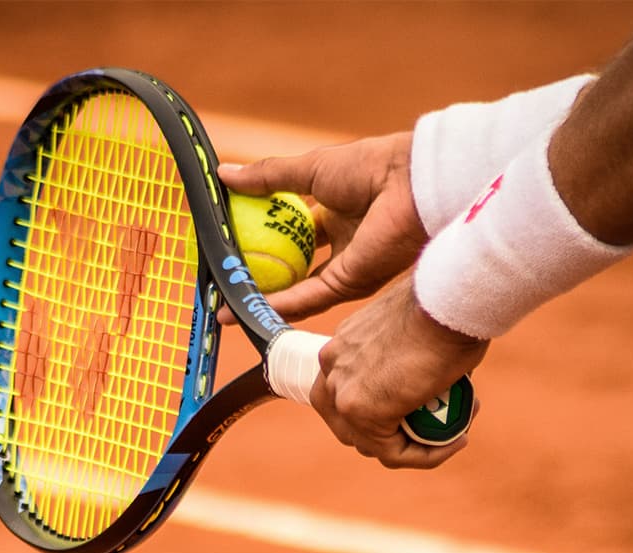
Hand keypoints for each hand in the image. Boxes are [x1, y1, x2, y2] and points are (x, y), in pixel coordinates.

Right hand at [218, 132, 428, 322]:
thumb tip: (223, 175)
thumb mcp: (308, 168)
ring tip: (225, 305)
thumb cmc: (368, 167)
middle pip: (292, 266)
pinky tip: (248, 306)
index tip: (229, 242)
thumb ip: (267, 177)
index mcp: (334, 212)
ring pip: (296, 289)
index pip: (290, 232)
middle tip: (224, 279)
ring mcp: (345, 266)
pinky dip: (277, 304)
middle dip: (259, 275)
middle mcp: (341, 243)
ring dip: (262, 298)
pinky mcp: (349, 284)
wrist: (408, 184)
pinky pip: (307, 298)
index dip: (260, 237)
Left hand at [311, 277, 487, 468]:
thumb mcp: (417, 328)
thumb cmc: (445, 305)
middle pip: (349, 423)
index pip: (346, 392)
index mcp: (342, 344)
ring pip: (371, 444)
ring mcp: (341, 390)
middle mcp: (332, 366)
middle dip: (391, 433)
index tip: (423, 408)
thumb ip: (408, 354)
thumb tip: (430, 377)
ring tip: (454, 432)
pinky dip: (426, 455)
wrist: (446, 299)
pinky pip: (393, 453)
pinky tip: (456, 441)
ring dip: (414, 447)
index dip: (382, 410)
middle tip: (434, 428)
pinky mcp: (361, 411)